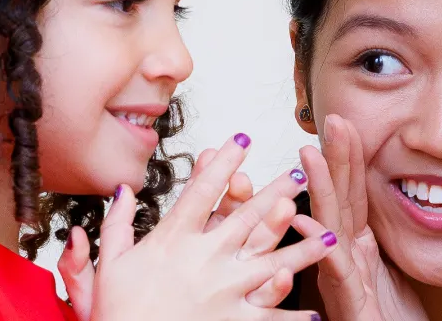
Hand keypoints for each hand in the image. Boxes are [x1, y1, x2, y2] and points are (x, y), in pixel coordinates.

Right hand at [61, 133, 336, 320]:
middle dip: (276, 193)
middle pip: (248, 216)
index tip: (242, 138)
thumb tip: (122, 190)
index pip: (202, 190)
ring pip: (272, 261)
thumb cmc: (118, 311)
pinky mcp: (234, 320)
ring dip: (303, 248)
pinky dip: (293, 316)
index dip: (224, 161)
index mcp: (174, 239)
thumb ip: (118, 223)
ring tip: (330, 236)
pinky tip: (315, 312)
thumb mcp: (111, 262)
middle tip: (299, 175)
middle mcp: (205, 258)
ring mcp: (224, 289)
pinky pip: (270, 316)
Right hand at [299, 114, 428, 320]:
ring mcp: (342, 281)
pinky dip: (318, 245)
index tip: (347, 123)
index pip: (353, 194)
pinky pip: (333, 271)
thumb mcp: (403, 268)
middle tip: (331, 121)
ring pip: (327, 227)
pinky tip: (309, 221)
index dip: (349, 159)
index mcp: (359, 250)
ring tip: (310, 155)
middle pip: (337, 201)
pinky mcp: (347, 303)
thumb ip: (398, 236)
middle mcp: (345, 260)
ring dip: (318, 190)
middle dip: (331, 160)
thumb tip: (419, 202)